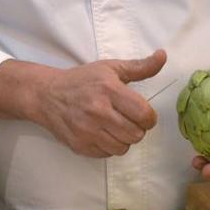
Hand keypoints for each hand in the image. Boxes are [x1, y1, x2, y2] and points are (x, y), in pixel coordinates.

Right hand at [32, 50, 165, 157]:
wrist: (46, 95)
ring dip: (124, 139)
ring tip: (115, 126)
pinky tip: (102, 133)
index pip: (144, 115)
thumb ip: (140, 67)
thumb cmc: (82, 80)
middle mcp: (98, 112)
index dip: (149, 117)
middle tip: (128, 120)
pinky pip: (107, 154)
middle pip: (136, 134)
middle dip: (137, 129)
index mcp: (109, 90)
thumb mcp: (110, 68)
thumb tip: (163, 56)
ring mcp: (87, 131)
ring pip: (123, 147)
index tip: (142, 114)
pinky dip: (109, 146)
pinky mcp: (79, 145)